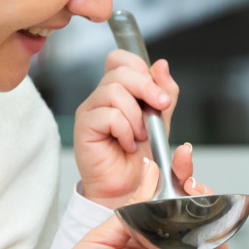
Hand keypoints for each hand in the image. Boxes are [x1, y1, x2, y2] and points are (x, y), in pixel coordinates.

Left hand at [2, 161, 229, 248]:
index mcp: (149, 235)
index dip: (186, 180)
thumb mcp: (103, 232)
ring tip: (196, 215)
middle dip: (206, 199)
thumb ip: (136, 208)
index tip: (183, 158)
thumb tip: (154, 173)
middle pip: (205, 224)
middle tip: (193, 186)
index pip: (180, 204)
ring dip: (214, 229)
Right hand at [74, 49, 186, 207]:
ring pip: (113, 91)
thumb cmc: (142, 158)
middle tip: (160, 107)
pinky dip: (125, 130)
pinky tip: (126, 144)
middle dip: (147, 88)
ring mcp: (90, 111)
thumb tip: (161, 65)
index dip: (139, 67)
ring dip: (135, 116)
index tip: (158, 91)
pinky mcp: (83, 128)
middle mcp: (101, 97)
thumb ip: (164, 92)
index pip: (120, 59)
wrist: (131, 188)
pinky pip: (107, 115)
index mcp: (118, 91)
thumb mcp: (161, 120)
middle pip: (120, 71)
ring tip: (139, 135)